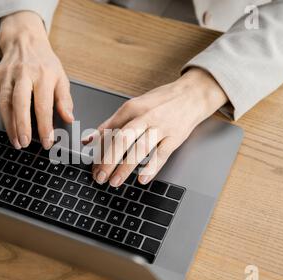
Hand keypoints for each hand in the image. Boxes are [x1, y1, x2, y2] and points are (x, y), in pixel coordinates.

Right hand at [0, 11, 73, 148]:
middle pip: (21, 103)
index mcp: (43, 76)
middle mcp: (24, 75)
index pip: (44, 105)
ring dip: (8, 124)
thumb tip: (69, 118)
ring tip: (15, 141)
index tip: (47, 141)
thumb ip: (65, 99)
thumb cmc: (45, 63)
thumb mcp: (61, 77)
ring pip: (5, 102)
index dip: (45, 125)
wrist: (26, 40)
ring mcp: (7, 76)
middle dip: (22, 125)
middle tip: (25, 143)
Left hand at [89, 68, 227, 186]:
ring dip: (125, 167)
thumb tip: (89, 139)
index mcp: (132, 108)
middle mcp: (146, 117)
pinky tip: (142, 179)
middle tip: (99, 176)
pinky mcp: (175, 137)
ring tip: (114, 181)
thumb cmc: (161, 101)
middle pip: (123, 139)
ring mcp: (161, 127)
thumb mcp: (134, 106)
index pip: (110, 130)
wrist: (193, 94)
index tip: (92, 165)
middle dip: (108, 160)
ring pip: (140, 148)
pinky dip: (151, 168)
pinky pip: (162, 154)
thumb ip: (111, 123)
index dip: (99, 149)